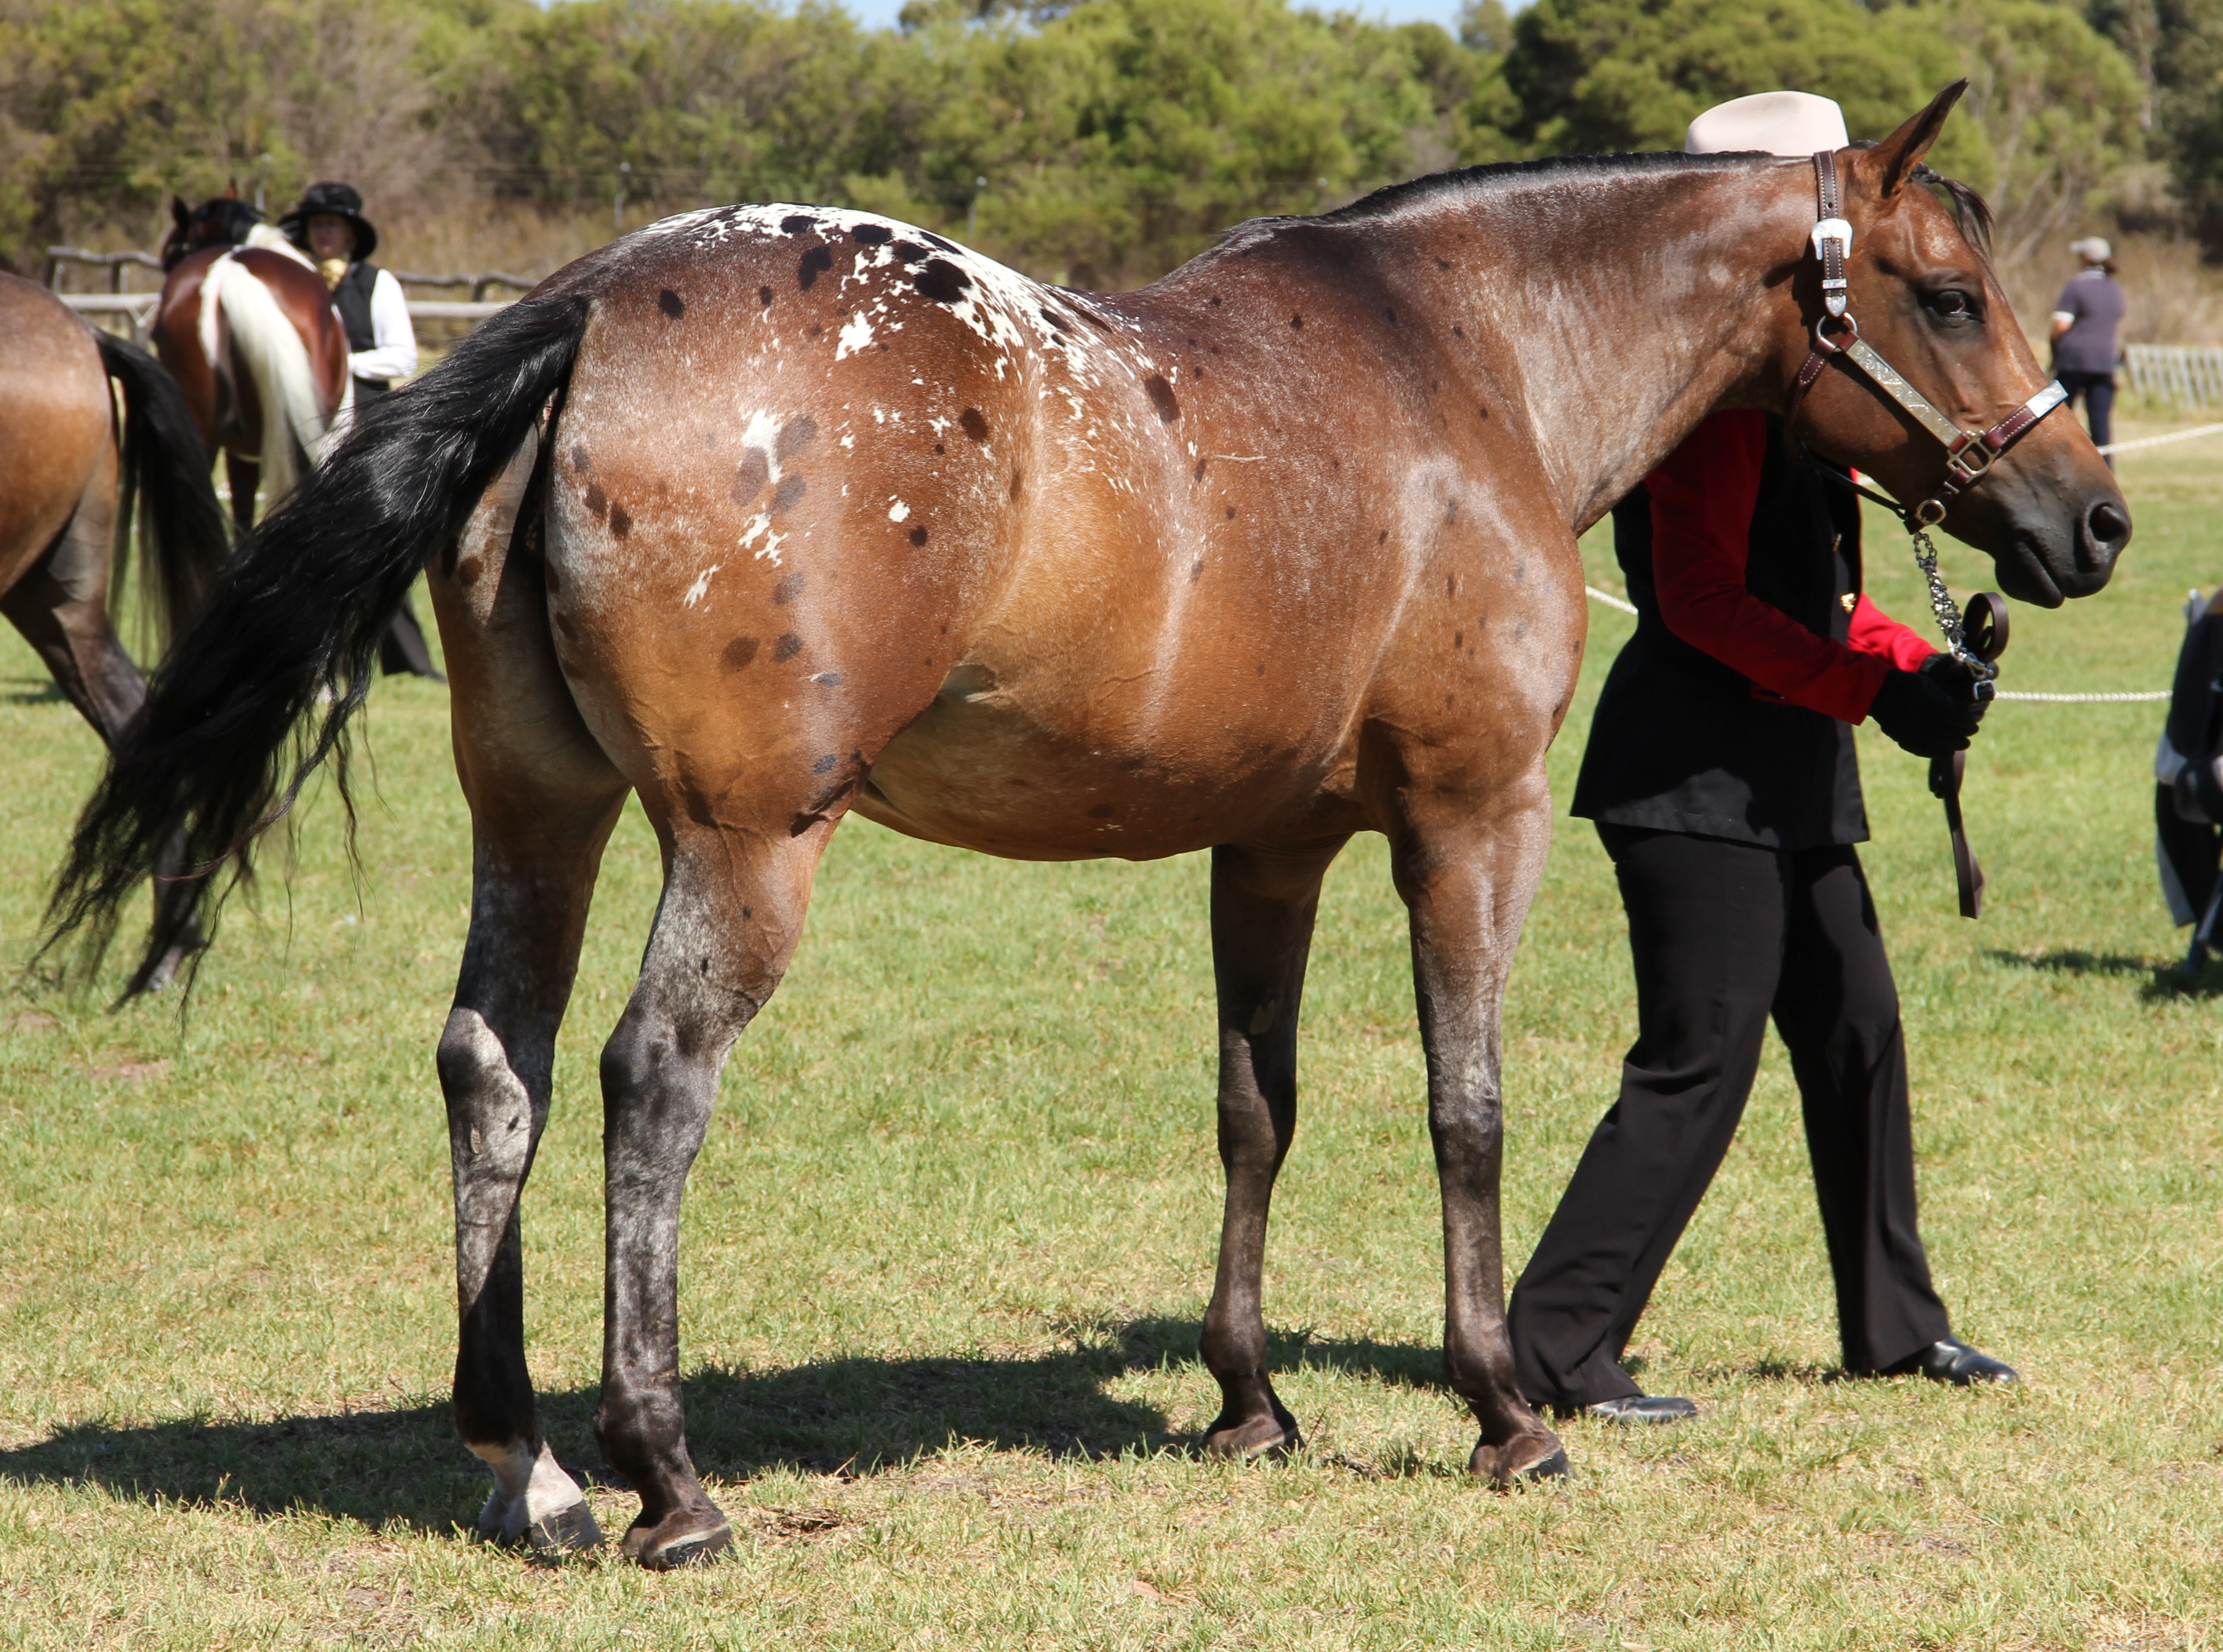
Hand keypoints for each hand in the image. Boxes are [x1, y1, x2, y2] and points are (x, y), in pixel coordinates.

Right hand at [1869, 656, 1986, 757]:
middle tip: (1971, 733)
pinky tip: (1947, 752)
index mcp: (1926, 702)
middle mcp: (1917, 718)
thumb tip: (1961, 714)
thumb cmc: (1908, 685)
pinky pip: (1922, 750)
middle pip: (1948, 732)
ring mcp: (1908, 730)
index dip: (1967, 722)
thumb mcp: (1928, 685)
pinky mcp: (1901, 739)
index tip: (1973, 723)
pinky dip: (1937, 753)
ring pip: (1937, 743)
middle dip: (1963, 734)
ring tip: (1962, 744)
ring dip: (1953, 746)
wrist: (1878, 692)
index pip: (1954, 717)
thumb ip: (1944, 700)